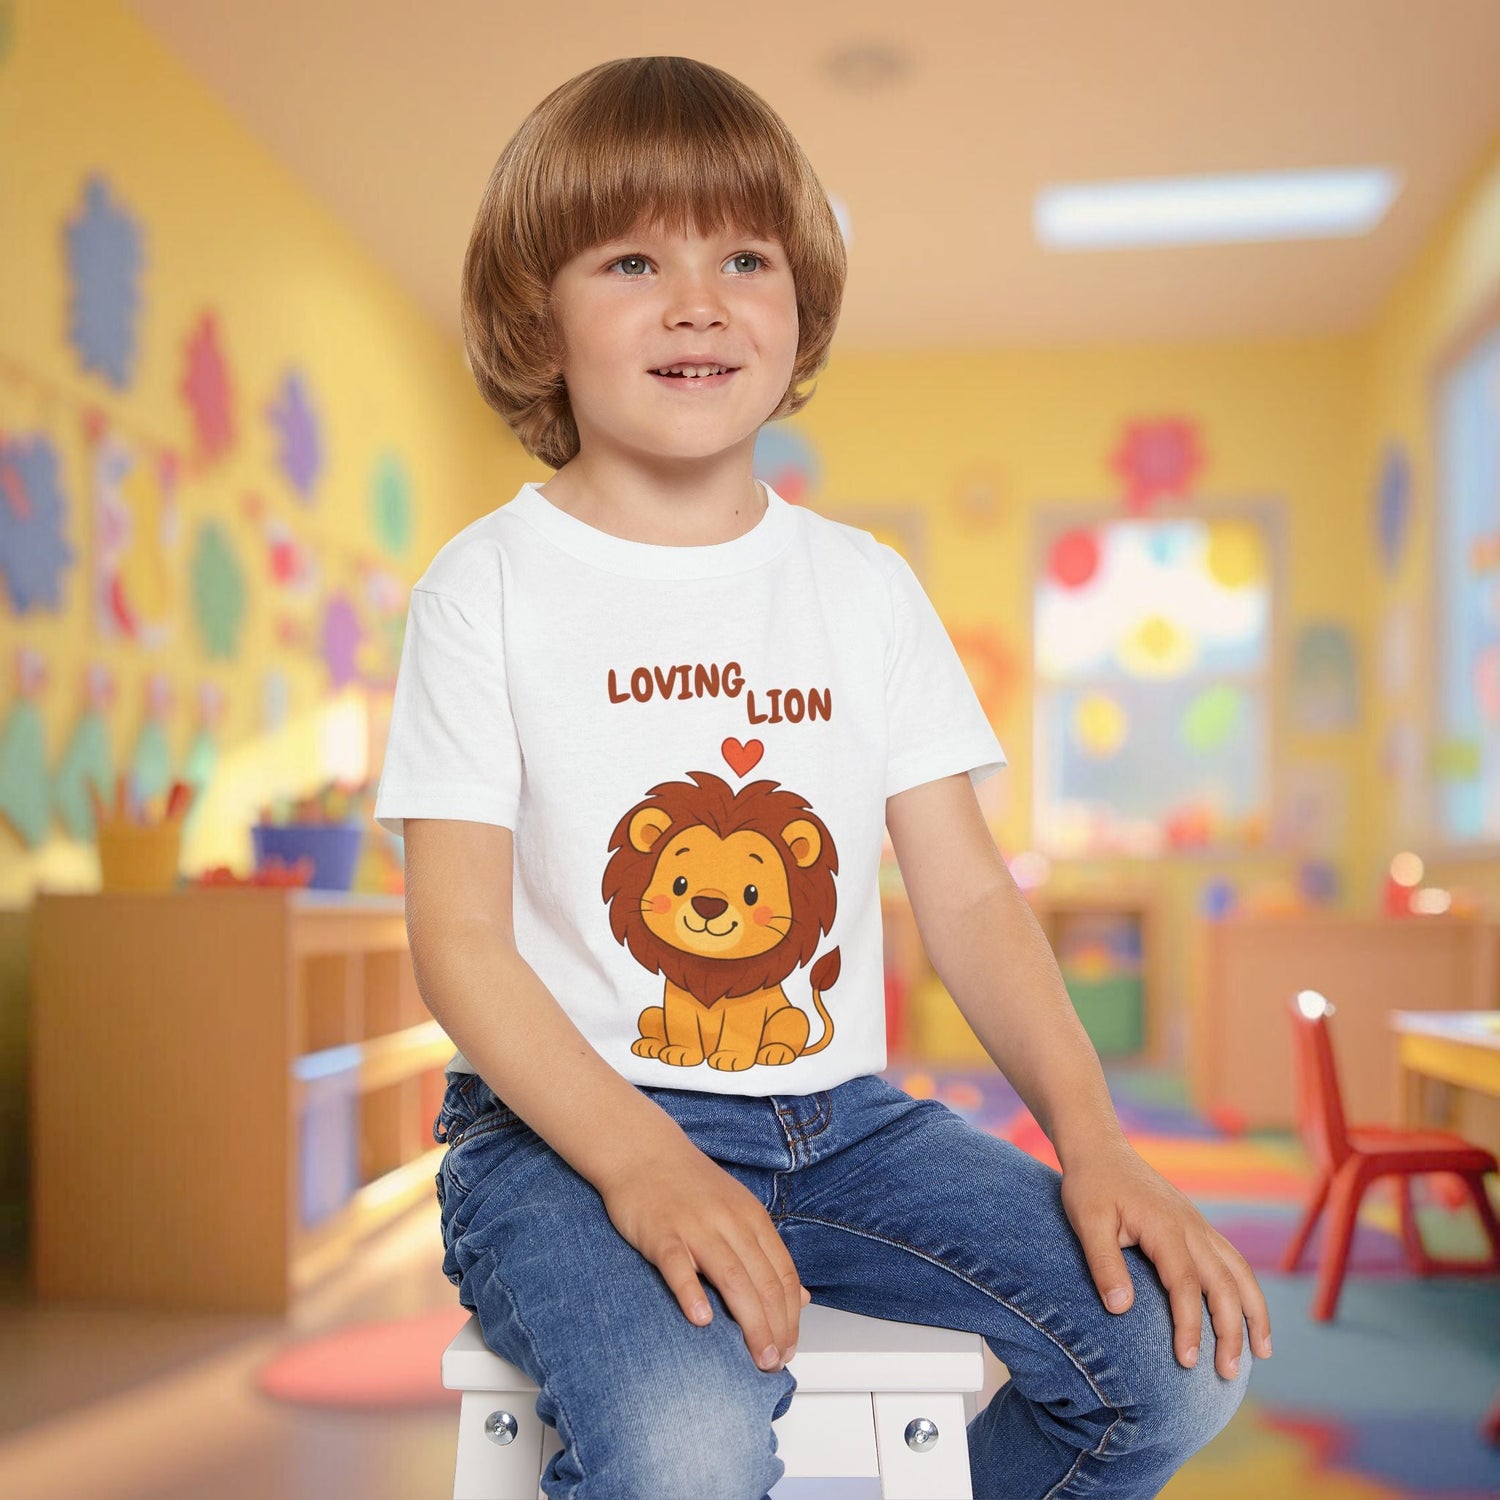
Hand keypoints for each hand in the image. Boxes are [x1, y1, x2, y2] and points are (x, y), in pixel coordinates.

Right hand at [597, 1141, 810, 1371]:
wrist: (641, 1150)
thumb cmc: (688, 1186)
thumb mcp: (738, 1211)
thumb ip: (767, 1253)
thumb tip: (802, 1297)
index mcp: (751, 1218)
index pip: (783, 1275)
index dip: (792, 1316)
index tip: (790, 1348)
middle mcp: (730, 1222)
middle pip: (764, 1282)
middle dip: (776, 1328)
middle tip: (775, 1363)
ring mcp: (696, 1227)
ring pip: (733, 1279)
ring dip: (750, 1322)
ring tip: (757, 1356)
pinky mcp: (661, 1233)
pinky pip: (679, 1266)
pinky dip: (692, 1293)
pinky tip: (701, 1320)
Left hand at [1059, 1136, 1271, 1378]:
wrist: (1101, 1149)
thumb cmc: (1091, 1186)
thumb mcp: (1086, 1221)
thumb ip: (1104, 1262)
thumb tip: (1120, 1309)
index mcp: (1165, 1227)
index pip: (1184, 1285)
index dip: (1188, 1325)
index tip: (1186, 1362)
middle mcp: (1191, 1227)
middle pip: (1223, 1284)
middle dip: (1231, 1331)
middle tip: (1227, 1373)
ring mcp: (1198, 1225)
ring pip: (1240, 1272)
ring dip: (1253, 1313)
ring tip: (1262, 1353)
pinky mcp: (1198, 1226)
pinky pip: (1233, 1260)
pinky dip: (1246, 1290)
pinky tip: (1246, 1314)